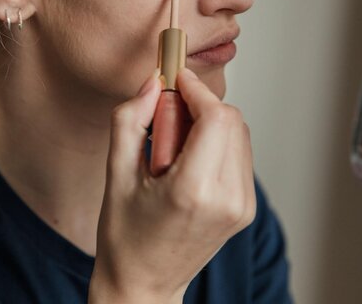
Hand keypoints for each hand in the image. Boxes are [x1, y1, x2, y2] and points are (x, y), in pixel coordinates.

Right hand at [88, 67, 255, 302]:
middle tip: (166, 120)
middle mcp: (227, 199)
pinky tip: (188, 161)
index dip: (197, 90)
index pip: (216, 117)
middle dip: (200, 106)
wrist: (143, 284)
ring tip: (174, 148)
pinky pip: (239, 154)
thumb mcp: (116, 173)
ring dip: (209, 124)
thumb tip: (152, 84)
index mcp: (193, 191)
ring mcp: (242, 206)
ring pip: (239, 134)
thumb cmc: (125, 236)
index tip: (176, 79)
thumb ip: (130, 120)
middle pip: (231, 120)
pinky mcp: (245, 209)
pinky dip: (217, 143)